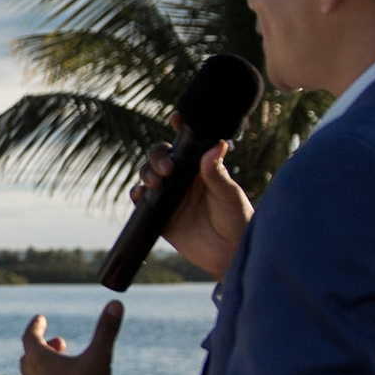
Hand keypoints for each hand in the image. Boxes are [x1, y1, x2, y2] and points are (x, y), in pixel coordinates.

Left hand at [20, 301, 124, 374]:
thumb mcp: (100, 356)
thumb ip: (106, 330)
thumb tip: (116, 303)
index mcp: (40, 361)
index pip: (29, 337)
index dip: (35, 326)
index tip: (40, 318)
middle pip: (29, 357)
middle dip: (42, 346)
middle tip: (61, 343)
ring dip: (45, 367)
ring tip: (65, 366)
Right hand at [135, 116, 251, 279]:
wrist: (229, 255)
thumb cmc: (238, 221)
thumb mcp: (229, 196)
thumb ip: (218, 173)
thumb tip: (217, 145)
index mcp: (201, 168)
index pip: (188, 143)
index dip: (179, 128)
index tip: (176, 118)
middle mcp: (183, 178)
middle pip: (161, 156)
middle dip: (157, 157)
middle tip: (167, 170)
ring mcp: (169, 195)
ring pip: (148, 174)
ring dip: (146, 173)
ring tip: (155, 184)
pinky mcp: (159, 214)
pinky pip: (141, 199)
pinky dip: (137, 194)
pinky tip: (142, 195)